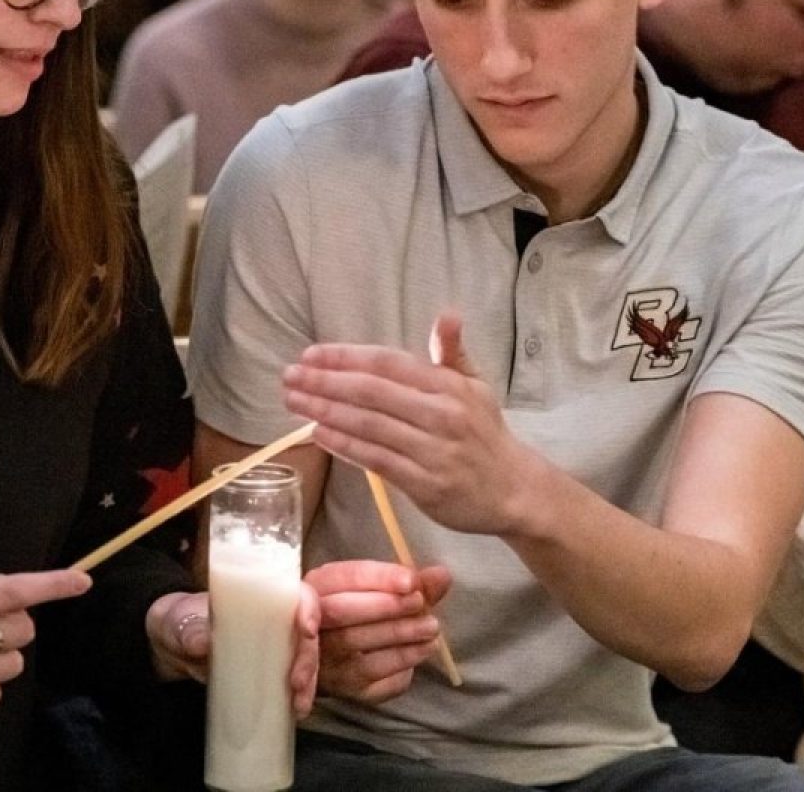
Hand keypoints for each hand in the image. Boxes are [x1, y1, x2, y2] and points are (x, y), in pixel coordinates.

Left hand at [147, 587, 322, 715]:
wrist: (168, 646)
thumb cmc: (179, 622)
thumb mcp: (179, 622)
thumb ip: (189, 630)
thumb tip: (202, 642)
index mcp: (260, 594)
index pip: (297, 594)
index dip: (309, 608)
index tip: (306, 628)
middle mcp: (274, 619)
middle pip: (306, 632)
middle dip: (308, 657)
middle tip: (296, 682)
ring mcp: (274, 646)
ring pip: (306, 658)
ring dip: (309, 682)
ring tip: (299, 705)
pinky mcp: (269, 670)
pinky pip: (293, 680)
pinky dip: (299, 696)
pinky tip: (297, 711)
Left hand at [283, 311, 539, 534]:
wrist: (514, 490)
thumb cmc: (485, 434)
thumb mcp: (476, 386)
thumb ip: (452, 352)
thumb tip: (447, 313)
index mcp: (448, 386)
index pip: (388, 363)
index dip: (346, 357)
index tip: (310, 354)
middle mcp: (440, 414)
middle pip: (371, 392)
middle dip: (324, 382)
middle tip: (289, 376)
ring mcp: (432, 451)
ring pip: (369, 425)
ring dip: (325, 412)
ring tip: (294, 401)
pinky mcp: (424, 484)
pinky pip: (376, 460)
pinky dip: (344, 446)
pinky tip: (319, 434)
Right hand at [307, 559, 452, 703]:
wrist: (338, 662)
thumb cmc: (361, 616)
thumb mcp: (378, 592)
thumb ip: (409, 583)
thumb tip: (441, 576)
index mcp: (318, 587)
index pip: (344, 577)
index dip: (379, 578)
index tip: (411, 581)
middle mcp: (312, 624)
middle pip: (342, 613)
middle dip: (387, 607)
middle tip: (421, 604)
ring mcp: (326, 661)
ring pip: (358, 648)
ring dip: (400, 637)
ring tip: (431, 628)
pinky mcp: (344, 690)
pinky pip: (372, 680)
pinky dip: (400, 666)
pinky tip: (421, 651)